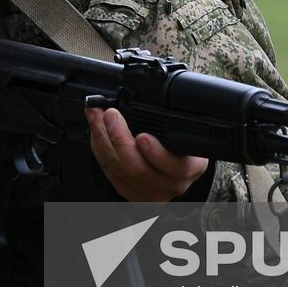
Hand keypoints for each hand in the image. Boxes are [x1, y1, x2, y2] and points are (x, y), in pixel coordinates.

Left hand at [85, 107, 208, 202]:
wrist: (179, 163)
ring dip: (103, 140)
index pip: (177, 167)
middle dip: (120, 139)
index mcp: (191, 168)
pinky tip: (96, 133)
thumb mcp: (186, 127)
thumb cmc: (183, 143)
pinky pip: (111, 174)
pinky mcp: (133, 195)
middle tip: (110, 115)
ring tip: (96, 116)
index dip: (157, 154)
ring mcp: (151, 194)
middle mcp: (172, 185)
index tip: (142, 136)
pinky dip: (100, 150)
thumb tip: (147, 91)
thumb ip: (173, 118)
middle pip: (140, 169)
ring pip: (120, 171)